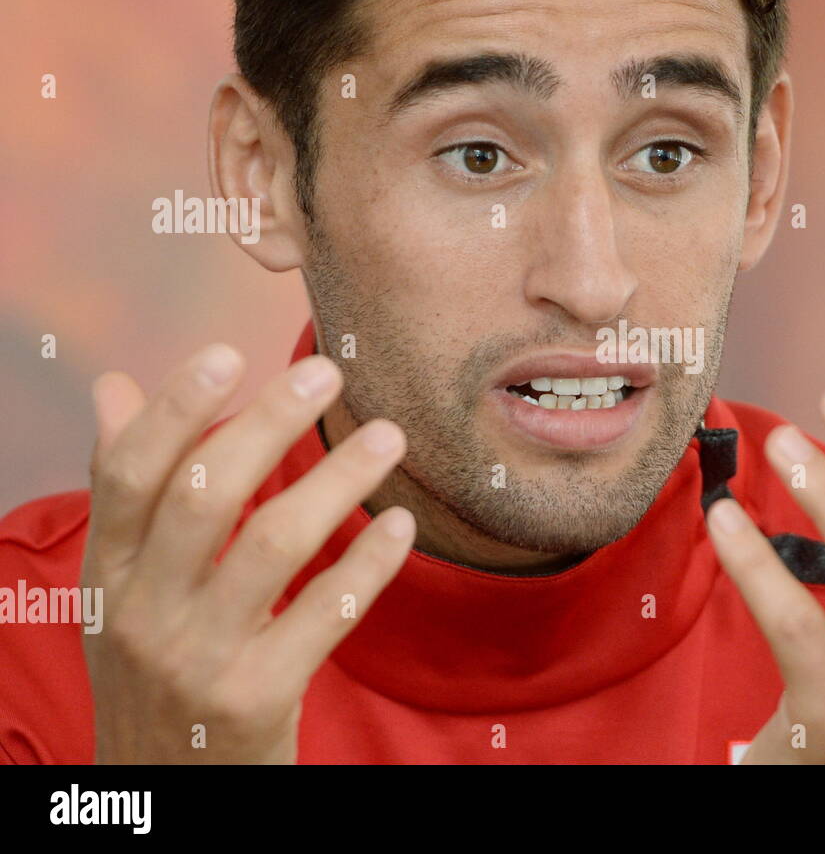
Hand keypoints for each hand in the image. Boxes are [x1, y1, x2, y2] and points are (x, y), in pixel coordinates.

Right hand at [82, 343, 412, 762]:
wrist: (167, 787)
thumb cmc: (155, 666)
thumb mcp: (121, 586)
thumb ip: (125, 489)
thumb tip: (111, 384)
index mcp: (108, 571)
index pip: (129, 472)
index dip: (174, 407)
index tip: (228, 352)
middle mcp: (144, 610)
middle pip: (204, 493)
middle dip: (267, 423)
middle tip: (328, 373)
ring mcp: (199, 656)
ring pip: (271, 544)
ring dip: (336, 481)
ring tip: (388, 438)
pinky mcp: (256, 697)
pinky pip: (324, 616)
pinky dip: (367, 565)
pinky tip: (401, 526)